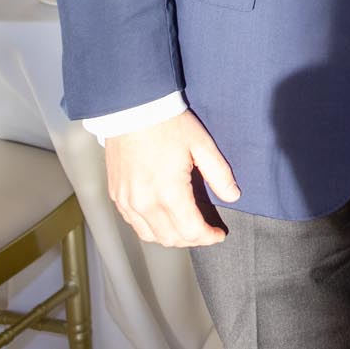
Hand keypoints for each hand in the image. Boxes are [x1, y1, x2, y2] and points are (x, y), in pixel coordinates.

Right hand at [104, 110, 238, 247]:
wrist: (132, 110)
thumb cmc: (167, 124)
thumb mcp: (202, 145)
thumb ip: (219, 174)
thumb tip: (233, 195)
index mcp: (169, 193)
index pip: (191, 231)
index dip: (208, 237)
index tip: (219, 234)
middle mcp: (145, 203)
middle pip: (171, 239)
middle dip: (192, 240)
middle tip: (206, 232)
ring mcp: (127, 201)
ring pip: (150, 236)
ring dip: (171, 238)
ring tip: (186, 229)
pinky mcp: (116, 195)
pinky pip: (134, 223)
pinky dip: (150, 228)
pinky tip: (162, 220)